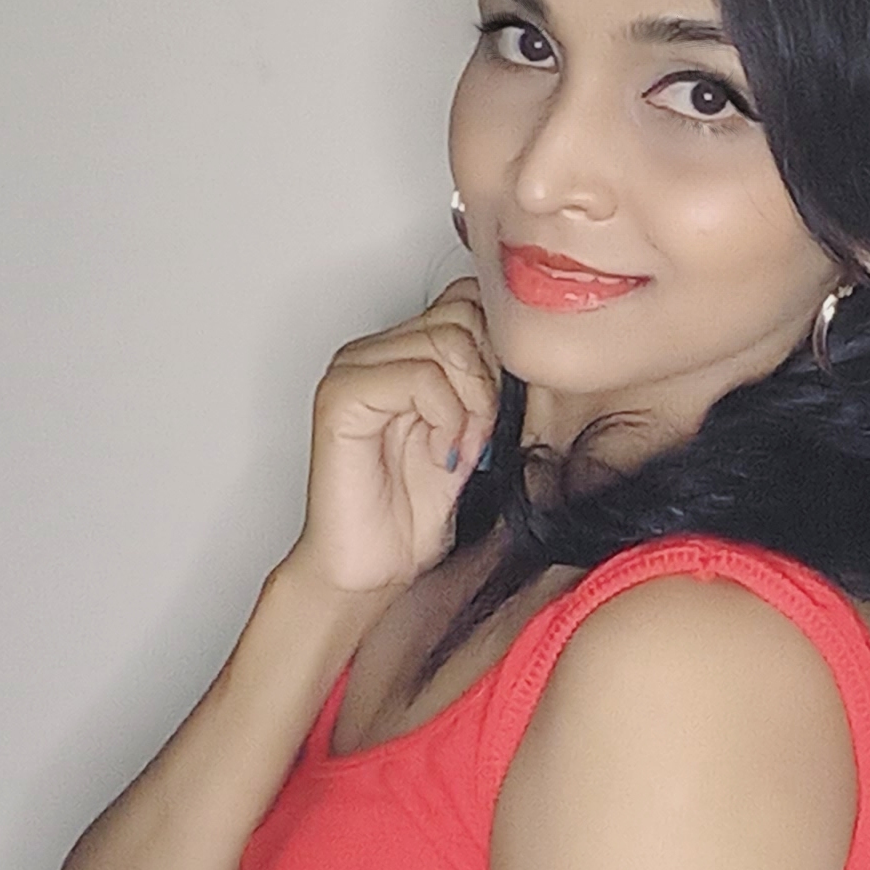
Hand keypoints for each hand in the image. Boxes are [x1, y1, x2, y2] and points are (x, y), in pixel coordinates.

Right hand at [286, 275, 503, 595]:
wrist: (371, 569)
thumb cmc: (414, 513)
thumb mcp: (475, 433)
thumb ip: (489, 383)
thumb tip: (529, 350)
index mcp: (402, 350)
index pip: (469, 300)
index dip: (499, 352)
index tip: (499, 412)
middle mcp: (374, 350)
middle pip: (463, 314)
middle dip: (489, 378)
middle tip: (481, 436)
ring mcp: (353, 368)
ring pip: (447, 339)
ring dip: (473, 401)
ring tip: (462, 448)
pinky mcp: (340, 397)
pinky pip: (419, 375)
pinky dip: (446, 415)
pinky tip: (442, 453)